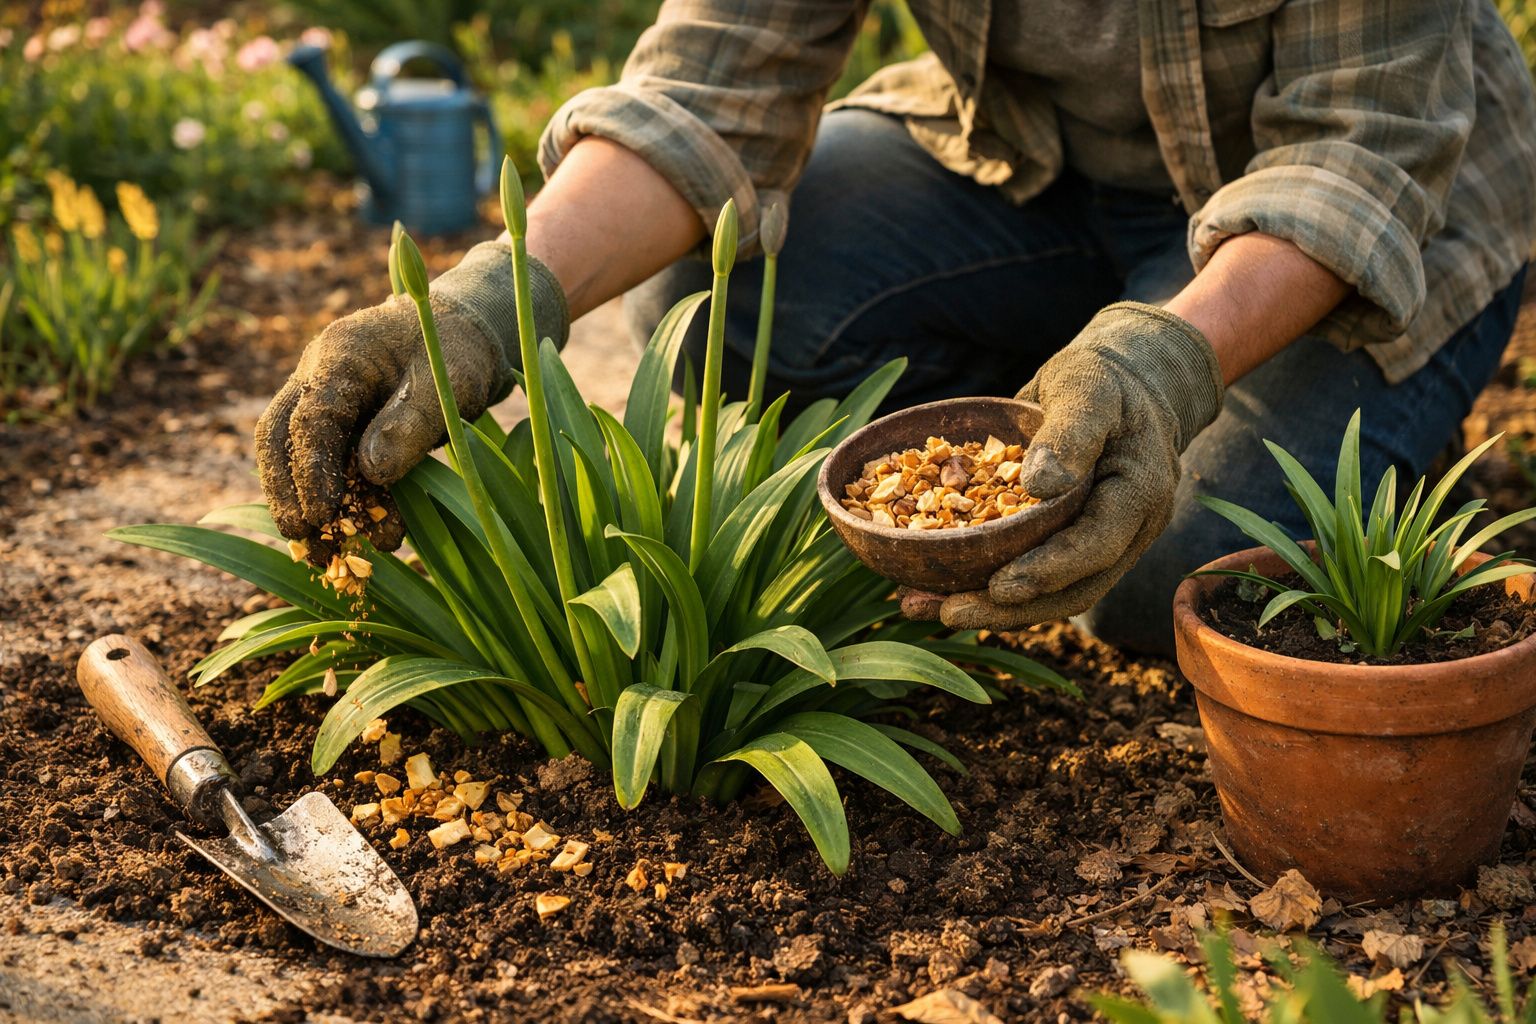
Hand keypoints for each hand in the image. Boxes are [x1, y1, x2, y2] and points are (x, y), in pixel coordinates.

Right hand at [255, 242, 568, 546]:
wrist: (466, 335)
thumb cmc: (457, 349)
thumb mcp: (447, 381)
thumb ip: (412, 421)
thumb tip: (372, 471)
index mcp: (339, 355)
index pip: (310, 418)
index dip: (310, 470)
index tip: (319, 515)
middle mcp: (318, 377)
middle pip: (280, 438)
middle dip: (287, 492)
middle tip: (304, 540)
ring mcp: (328, 403)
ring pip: (299, 458)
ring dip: (312, 506)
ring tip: (330, 557)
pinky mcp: (346, 428)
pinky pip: (337, 469)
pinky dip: (351, 503)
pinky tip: (377, 537)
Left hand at [924, 302, 1223, 629]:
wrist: (1122, 388)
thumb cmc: (1102, 382)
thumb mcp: (1086, 387)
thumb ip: (1071, 430)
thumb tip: (1040, 484)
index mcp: (1138, 494)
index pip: (1095, 546)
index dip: (1048, 572)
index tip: (998, 587)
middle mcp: (1127, 533)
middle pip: (1072, 590)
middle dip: (1009, 610)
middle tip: (948, 614)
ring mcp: (1102, 547)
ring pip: (1050, 595)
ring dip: (988, 609)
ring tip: (920, 607)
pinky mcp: (1071, 549)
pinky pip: (1033, 578)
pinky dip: (985, 588)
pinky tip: (931, 588)